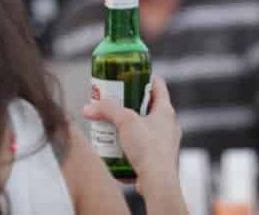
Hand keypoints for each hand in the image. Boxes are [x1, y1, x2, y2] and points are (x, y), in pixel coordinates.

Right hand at [83, 74, 182, 197]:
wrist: (159, 182)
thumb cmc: (148, 148)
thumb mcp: (125, 122)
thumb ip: (106, 110)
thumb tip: (88, 107)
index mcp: (166, 110)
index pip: (158, 85)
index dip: (144, 78)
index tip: (130, 76)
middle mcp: (170, 125)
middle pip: (150, 107)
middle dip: (132, 105)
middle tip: (115, 102)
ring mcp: (167, 143)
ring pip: (147, 128)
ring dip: (131, 126)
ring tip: (114, 126)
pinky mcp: (161, 160)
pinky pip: (146, 147)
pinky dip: (133, 145)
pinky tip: (119, 149)